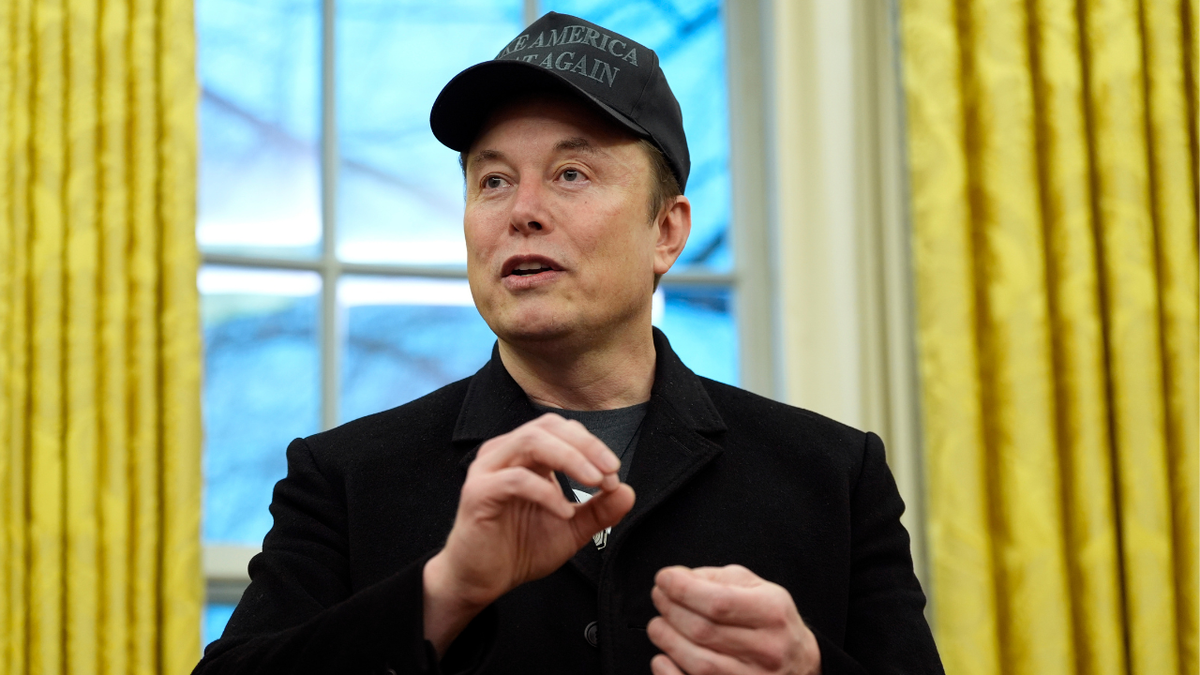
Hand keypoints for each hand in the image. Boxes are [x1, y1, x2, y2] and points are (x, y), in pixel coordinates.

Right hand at [423, 413, 635, 652]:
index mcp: (524, 454)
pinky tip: (564, 512)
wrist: (482, 581)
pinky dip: (546, 492)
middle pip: (548, 427)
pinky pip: (515, 480)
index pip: (562, 429)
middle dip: (585, 446)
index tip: (614, 474)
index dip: (592, 445)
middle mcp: (504, 453)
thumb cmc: (520, 548)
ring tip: (594, 482)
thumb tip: (628, 491)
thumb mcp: (571, 529)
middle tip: (610, 471)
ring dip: (569, 458)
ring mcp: (488, 470)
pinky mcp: (478, 493)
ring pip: (530, 441)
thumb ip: (598, 510)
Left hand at [647, 565, 820, 674]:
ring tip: (658, 625)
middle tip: (658, 598)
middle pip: (703, 631)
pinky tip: (663, 658)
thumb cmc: (772, 622)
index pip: (718, 601)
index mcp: (772, 612)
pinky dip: (669, 673)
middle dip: (670, 610)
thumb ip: (718, 578)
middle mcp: (767, 649)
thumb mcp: (757, 589)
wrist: (801, 664)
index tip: (664, 578)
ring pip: (698, 662)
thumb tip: (677, 578)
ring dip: (667, 640)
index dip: (682, 589)